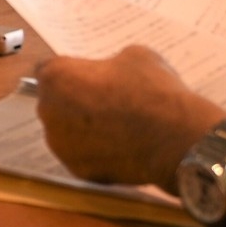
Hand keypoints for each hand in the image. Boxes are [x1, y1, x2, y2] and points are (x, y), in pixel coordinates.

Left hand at [34, 47, 225, 190]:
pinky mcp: (76, 169)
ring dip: (82, 128)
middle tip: (106, 101)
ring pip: (65, 131)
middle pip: (55, 102)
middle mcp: (48, 111)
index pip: (50, 70)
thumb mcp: (135, 56)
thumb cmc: (154, 92)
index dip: (71, 72)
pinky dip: (95, 152)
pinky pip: (81, 155)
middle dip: (74, 100)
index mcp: (56, 77)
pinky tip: (119, 148)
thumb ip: (110, 63)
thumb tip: (110, 73)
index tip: (87, 77)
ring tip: (116, 127)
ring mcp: (60, 144)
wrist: (177, 140)